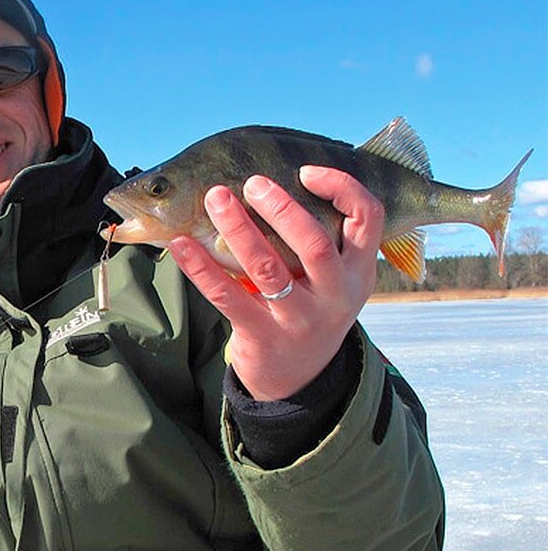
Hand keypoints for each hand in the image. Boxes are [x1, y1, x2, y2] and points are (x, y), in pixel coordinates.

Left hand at [168, 167, 382, 400]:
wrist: (297, 380)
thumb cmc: (309, 310)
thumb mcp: (333, 281)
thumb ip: (321, 239)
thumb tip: (276, 180)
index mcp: (358, 272)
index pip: (369, 219)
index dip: (342, 188)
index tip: (306, 170)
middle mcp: (335, 295)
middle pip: (315, 243)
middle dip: (282, 207)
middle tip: (252, 182)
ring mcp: (299, 319)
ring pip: (267, 268)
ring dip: (238, 229)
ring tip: (215, 198)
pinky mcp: (262, 336)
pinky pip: (227, 296)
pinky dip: (201, 267)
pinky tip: (181, 244)